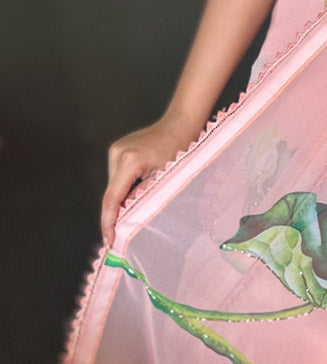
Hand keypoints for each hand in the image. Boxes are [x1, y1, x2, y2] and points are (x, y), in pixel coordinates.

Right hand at [101, 117, 194, 247]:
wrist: (181, 122)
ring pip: (113, 186)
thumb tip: (127, 219)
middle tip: (118, 238)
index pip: (112, 198)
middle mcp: (117, 153)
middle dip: (114, 216)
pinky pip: (118, 177)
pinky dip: (123, 190)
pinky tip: (133, 198)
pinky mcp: (118, 150)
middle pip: (111, 193)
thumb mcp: (164, 178)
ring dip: (120, 202)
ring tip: (128, 218)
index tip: (109, 241)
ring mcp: (115, 150)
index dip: (109, 222)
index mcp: (129, 160)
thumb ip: (143, 198)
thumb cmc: (180, 149)